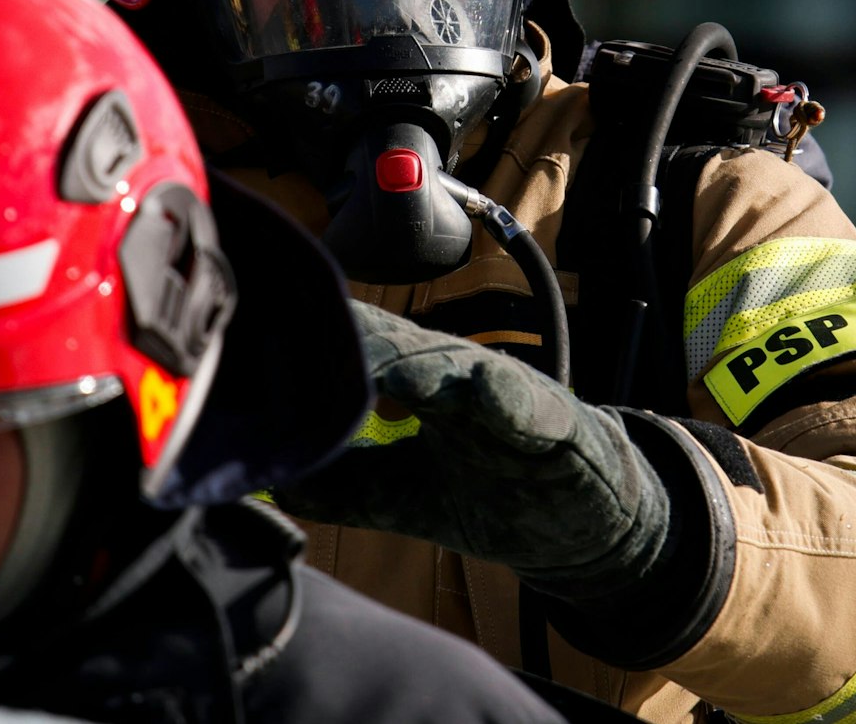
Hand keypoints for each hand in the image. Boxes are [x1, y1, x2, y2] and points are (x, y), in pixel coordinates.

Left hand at [279, 301, 669, 599]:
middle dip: (359, 339)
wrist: (590, 527)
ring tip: (383, 361)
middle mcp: (464, 381)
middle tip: (308, 327)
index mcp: (424, 389)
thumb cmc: (499, 495)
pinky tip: (486, 389)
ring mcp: (513, 399)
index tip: (264, 335)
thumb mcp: (411, 497)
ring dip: (424, 361)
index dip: (320, 344)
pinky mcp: (562, 430)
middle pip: (405, 349)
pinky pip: (534, 409)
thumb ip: (348, 486)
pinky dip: (510, 397)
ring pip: (465, 370)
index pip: (365, 354)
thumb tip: (274, 481)